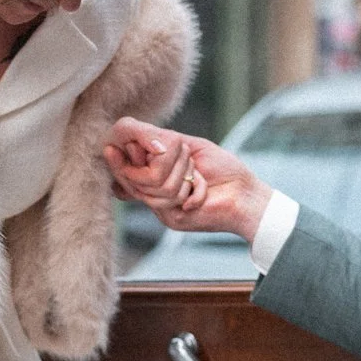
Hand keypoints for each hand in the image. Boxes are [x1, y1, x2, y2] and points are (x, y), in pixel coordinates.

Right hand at [104, 120, 270, 242]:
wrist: (246, 196)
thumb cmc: (223, 169)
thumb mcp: (188, 145)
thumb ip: (158, 141)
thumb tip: (126, 141)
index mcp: (155, 175)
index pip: (122, 168)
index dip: (119, 156)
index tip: (115, 145)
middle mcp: (153, 194)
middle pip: (131, 175)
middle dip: (161, 157)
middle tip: (186, 155)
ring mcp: (160, 209)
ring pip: (151, 184)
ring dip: (182, 170)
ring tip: (198, 173)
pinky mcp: (171, 219)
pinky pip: (168, 195)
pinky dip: (193, 186)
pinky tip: (204, 188)